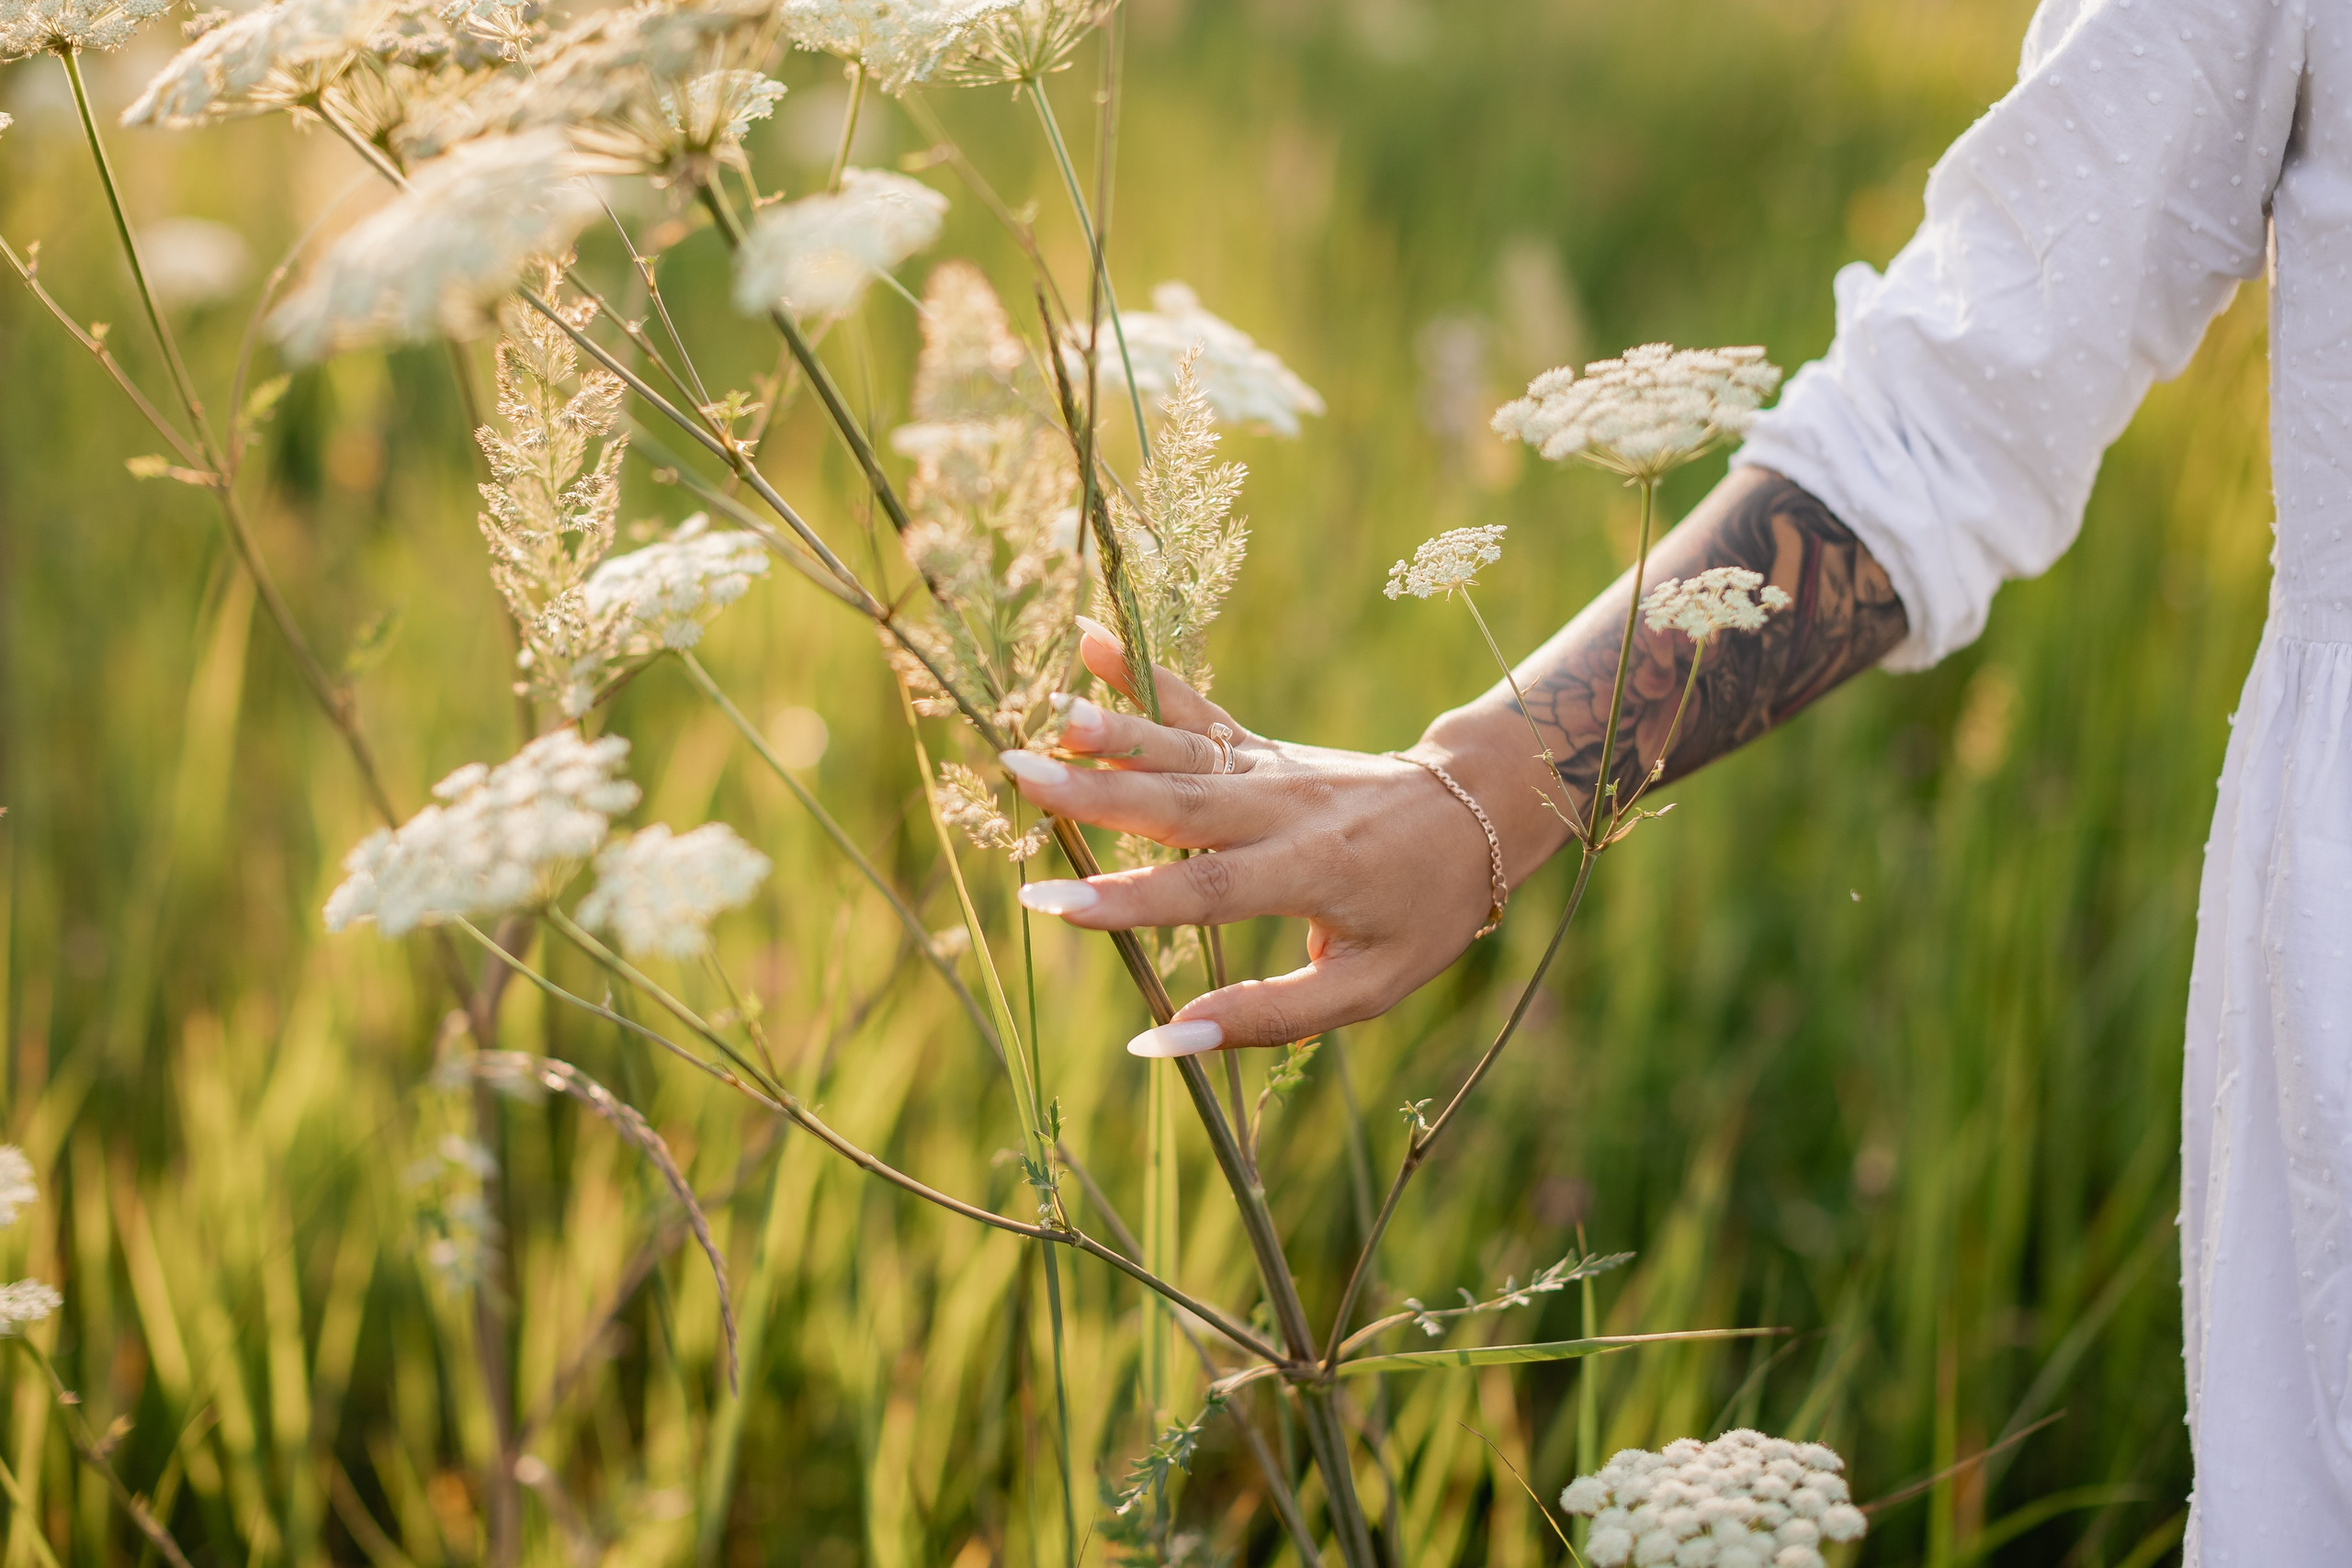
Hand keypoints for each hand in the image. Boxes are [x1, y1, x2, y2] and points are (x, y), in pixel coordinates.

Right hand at [1001, 618, 1538, 1056]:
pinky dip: (1140, 673)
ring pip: (1183, 746)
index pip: (1207, 890)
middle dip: (1094, 792)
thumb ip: (1267, 1015)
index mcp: (1310, 872)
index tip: (1051, 903)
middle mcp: (1282, 810)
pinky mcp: (1259, 746)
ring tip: (1050, 711)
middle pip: (1179, 800)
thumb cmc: (1422, 914)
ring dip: (1114, 727)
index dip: (1129, 899)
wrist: (1478, 814)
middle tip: (1018, 773)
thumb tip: (1162, 1043)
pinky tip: (1086, 637)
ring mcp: (1269, 769)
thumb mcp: (1367, 988)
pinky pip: (1196, 707)